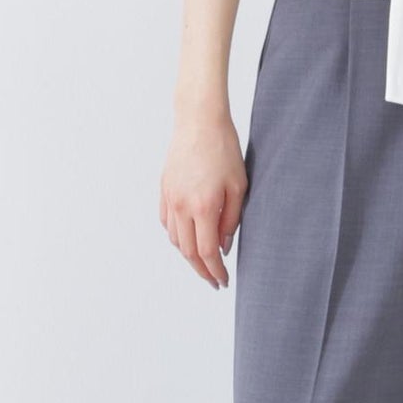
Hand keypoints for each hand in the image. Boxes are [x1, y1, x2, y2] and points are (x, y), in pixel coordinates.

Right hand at [160, 109, 248, 287]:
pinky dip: (177, 237)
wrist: (199, 122)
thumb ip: (231, 220)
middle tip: (213, 280)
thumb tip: (223, 247)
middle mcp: (182, 206)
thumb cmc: (223, 149)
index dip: (215, 271)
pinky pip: (167, 223)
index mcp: (203, 207)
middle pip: (188, 252)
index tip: (222, 281)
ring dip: (189, 256)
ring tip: (204, 261)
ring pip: (175, 240)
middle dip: (202, 271)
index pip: (207, 252)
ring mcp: (170, 198)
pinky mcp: (164, 190)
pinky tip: (188, 238)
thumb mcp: (238, 186)